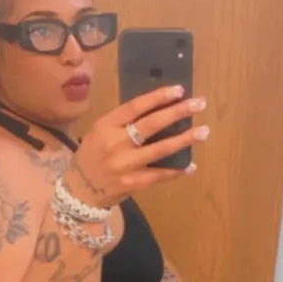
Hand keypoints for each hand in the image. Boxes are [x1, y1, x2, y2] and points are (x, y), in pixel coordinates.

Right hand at [63, 85, 209, 207]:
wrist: (79, 191)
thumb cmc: (92, 156)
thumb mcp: (99, 133)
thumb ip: (122, 122)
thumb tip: (157, 110)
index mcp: (106, 126)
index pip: (136, 107)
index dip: (159, 97)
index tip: (179, 90)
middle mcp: (116, 143)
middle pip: (152, 124)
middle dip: (177, 112)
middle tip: (198, 104)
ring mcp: (126, 164)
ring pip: (160, 149)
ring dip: (184, 139)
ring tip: (203, 131)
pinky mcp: (133, 182)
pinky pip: (160, 175)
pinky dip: (177, 170)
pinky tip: (190, 165)